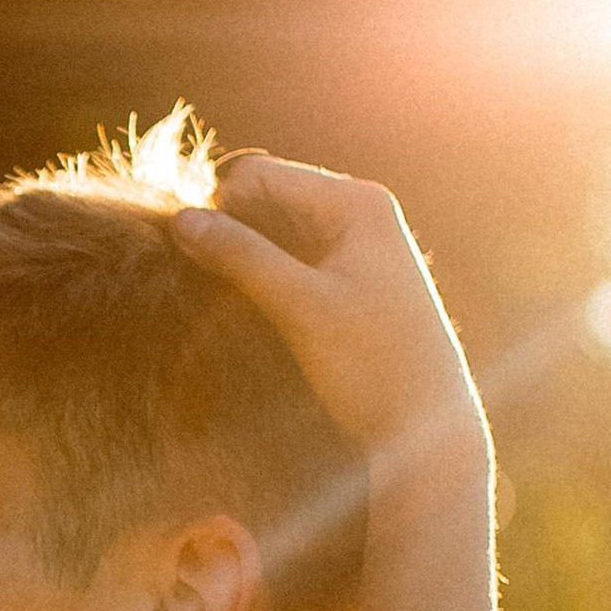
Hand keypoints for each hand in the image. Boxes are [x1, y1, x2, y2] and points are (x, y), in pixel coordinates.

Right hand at [176, 152, 486, 474]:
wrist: (429, 434)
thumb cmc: (375, 366)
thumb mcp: (301, 307)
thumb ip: (241, 257)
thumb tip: (180, 219)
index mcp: (356, 202)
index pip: (258, 176)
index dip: (219, 210)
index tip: (198, 261)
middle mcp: (359, 213)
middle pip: (265, 199)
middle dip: (231, 232)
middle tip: (206, 283)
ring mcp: (355, 248)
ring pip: (273, 233)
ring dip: (243, 258)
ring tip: (224, 301)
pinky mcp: (349, 282)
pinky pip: (290, 260)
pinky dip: (263, 278)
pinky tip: (250, 312)